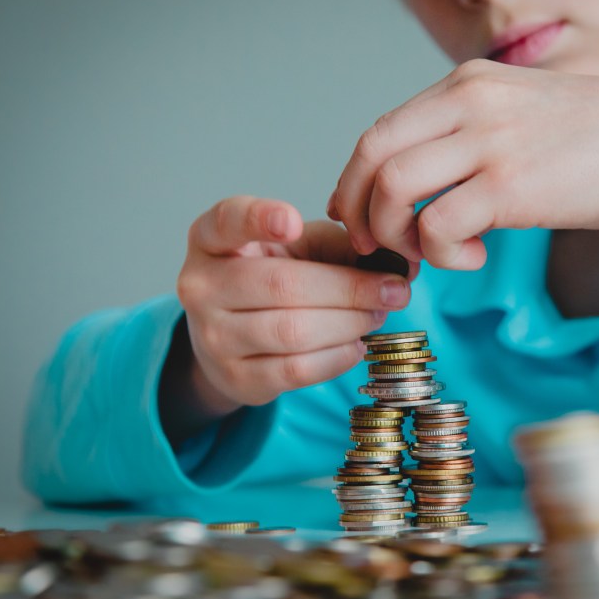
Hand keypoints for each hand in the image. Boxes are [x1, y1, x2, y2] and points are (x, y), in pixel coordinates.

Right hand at [174, 196, 415, 418]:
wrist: (230, 338)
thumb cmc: (273, 278)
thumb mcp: (300, 247)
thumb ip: (340, 245)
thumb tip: (398, 263)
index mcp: (211, 239)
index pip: (228, 221)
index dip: (259, 219)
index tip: (292, 222)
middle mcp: (201, 286)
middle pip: (283, 286)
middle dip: (350, 288)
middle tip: (393, 289)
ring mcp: (213, 337)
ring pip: (294, 331)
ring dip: (351, 323)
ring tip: (377, 314)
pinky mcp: (236, 378)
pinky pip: (297, 369)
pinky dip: (338, 356)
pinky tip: (356, 343)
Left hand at [327, 59, 598, 269]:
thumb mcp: (524, 109)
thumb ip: (473, 127)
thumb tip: (428, 173)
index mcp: (469, 83)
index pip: (381, 130)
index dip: (356, 181)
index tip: (361, 216)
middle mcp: (470, 102)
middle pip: (372, 156)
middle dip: (359, 212)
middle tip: (377, 247)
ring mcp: (489, 141)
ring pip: (393, 190)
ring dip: (398, 236)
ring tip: (433, 255)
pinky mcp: (511, 186)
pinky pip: (437, 226)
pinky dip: (442, 254)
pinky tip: (474, 257)